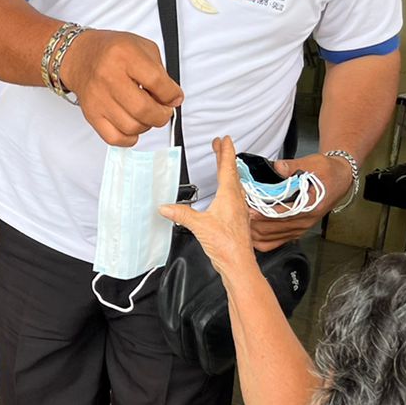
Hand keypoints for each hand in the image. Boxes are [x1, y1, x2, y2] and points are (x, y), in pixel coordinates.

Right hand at [58, 29, 183, 147]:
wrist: (81, 56)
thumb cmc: (112, 52)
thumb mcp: (142, 48)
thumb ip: (160, 72)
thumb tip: (172, 99)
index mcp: (125, 55)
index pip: (157, 82)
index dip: (172, 95)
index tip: (174, 97)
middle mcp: (109, 76)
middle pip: (144, 109)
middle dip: (162, 115)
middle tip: (163, 110)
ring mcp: (99, 98)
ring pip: (132, 127)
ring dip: (147, 125)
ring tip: (147, 116)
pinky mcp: (91, 114)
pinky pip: (114, 138)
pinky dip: (129, 138)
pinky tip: (133, 126)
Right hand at [160, 137, 256, 280]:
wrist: (239, 264)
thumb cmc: (227, 245)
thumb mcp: (200, 226)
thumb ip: (182, 214)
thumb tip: (166, 206)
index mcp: (229, 196)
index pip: (228, 168)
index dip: (225, 152)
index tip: (224, 140)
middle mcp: (236, 200)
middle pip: (232, 172)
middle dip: (225, 157)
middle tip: (220, 145)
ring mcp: (238, 210)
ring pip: (234, 184)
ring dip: (228, 171)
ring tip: (223, 163)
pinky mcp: (237, 219)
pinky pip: (234, 195)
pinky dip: (229, 186)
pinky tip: (225, 192)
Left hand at [247, 153, 351, 252]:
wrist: (340, 179)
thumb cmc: (327, 172)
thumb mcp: (313, 164)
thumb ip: (293, 166)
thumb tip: (278, 167)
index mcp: (309, 207)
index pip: (279, 215)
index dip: (260, 212)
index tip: (245, 206)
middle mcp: (304, 222)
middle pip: (270, 229)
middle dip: (251, 221)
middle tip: (236, 211)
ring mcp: (299, 229)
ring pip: (269, 239)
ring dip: (253, 230)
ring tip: (240, 219)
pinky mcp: (295, 231)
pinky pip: (274, 242)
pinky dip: (259, 238)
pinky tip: (250, 230)